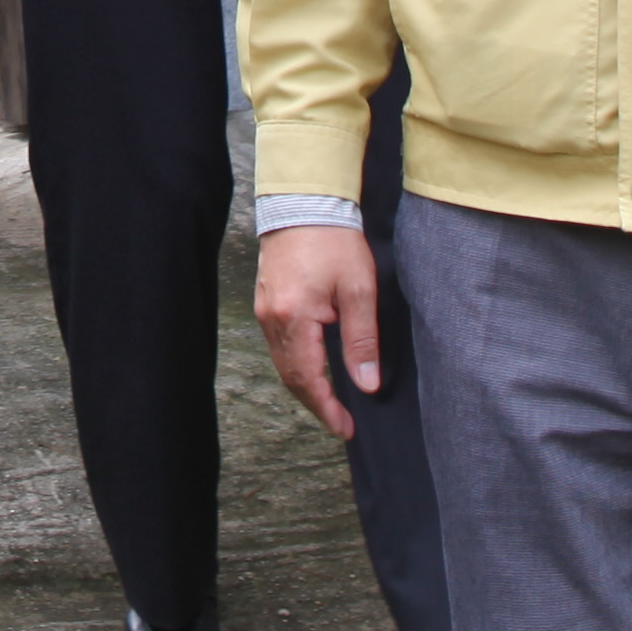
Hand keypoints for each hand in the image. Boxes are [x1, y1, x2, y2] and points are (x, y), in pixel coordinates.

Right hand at [253, 223, 385, 438]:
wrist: (305, 201)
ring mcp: (265, 309)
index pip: (309, 379)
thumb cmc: (334, 241)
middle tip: (340, 422)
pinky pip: (278, 344)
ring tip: (330, 401)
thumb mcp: (358, 291)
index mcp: (295, 317)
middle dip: (316, 403)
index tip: (345, 428)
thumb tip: (366, 384)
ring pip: (282, 362)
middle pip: (291, 376)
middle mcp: (272, 318)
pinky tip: (313, 368)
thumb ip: (362, 341)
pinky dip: (296, 364)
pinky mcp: (266, 300)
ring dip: (305, 385)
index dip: (327, 408)